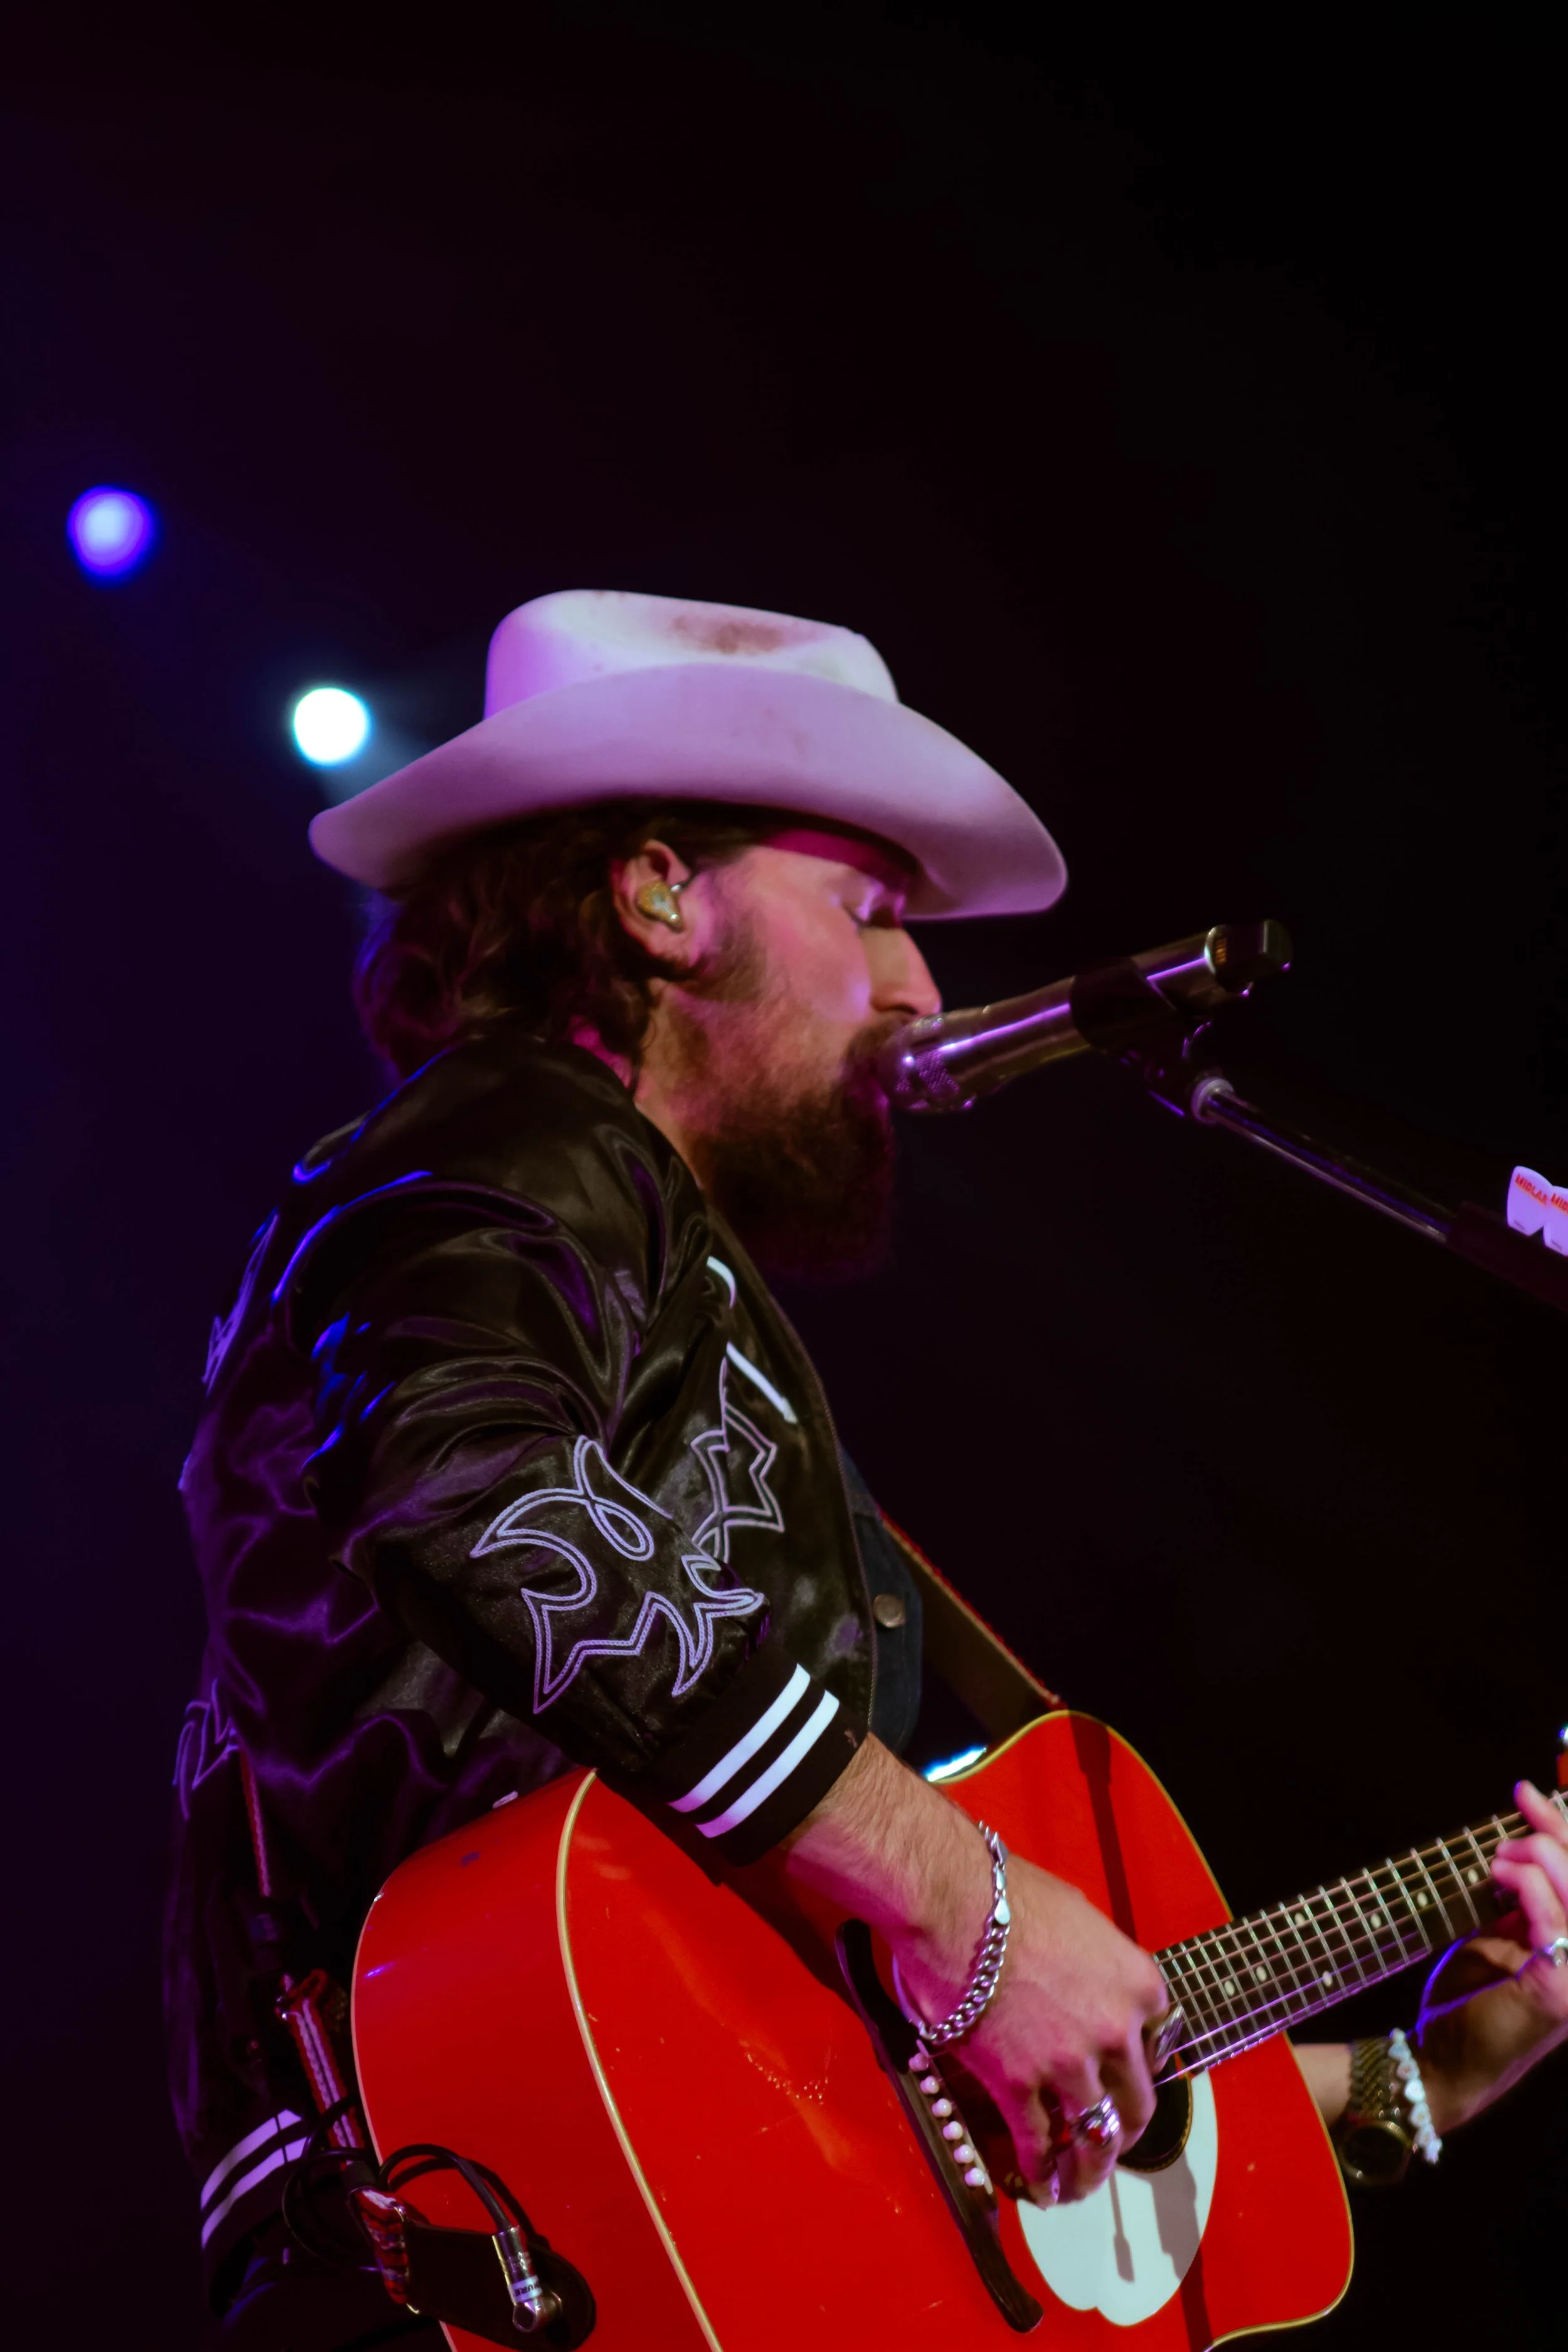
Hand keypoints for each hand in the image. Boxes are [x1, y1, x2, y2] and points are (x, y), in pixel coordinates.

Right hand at [897, 1850, 1167, 2204]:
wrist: (953, 1902)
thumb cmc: (1007, 1895)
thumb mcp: (1079, 1917)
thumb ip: (1097, 1960)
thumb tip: (1083, 1975)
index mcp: (1139, 1984)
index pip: (1160, 2041)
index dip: (1140, 2063)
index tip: (1126, 2077)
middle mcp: (1116, 2030)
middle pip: (1137, 2100)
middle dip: (1125, 2126)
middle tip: (1111, 2138)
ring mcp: (1070, 2063)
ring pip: (1096, 2135)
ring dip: (1091, 2167)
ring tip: (1081, 2182)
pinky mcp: (1020, 2086)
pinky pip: (1040, 2145)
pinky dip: (1044, 2174)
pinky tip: (1041, 2187)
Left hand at [1413, 1780, 1567, 2132]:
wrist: (1443, 2059)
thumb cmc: (1470, 1998)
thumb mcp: (1501, 1935)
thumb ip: (1523, 1902)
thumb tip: (1521, 1849)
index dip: (1565, 1829)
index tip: (1528, 1792)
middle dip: (1558, 1829)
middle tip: (1520, 1800)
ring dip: (1540, 1856)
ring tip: (1499, 1855)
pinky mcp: (1560, 1993)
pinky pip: (1556, 1923)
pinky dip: (1531, 1886)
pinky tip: (1502, 1873)